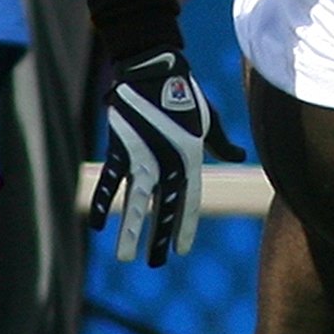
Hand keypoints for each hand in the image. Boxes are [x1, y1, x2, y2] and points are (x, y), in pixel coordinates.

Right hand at [88, 48, 242, 265]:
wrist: (155, 69)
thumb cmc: (186, 94)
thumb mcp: (210, 121)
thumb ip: (221, 144)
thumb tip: (237, 157)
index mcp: (190, 160)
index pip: (188, 203)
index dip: (184, 228)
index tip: (179, 251)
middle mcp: (167, 163)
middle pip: (163, 209)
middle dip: (157, 238)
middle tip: (153, 264)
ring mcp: (142, 158)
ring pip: (137, 203)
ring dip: (131, 232)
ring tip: (126, 258)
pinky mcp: (120, 148)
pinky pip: (109, 181)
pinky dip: (103, 202)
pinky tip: (97, 225)